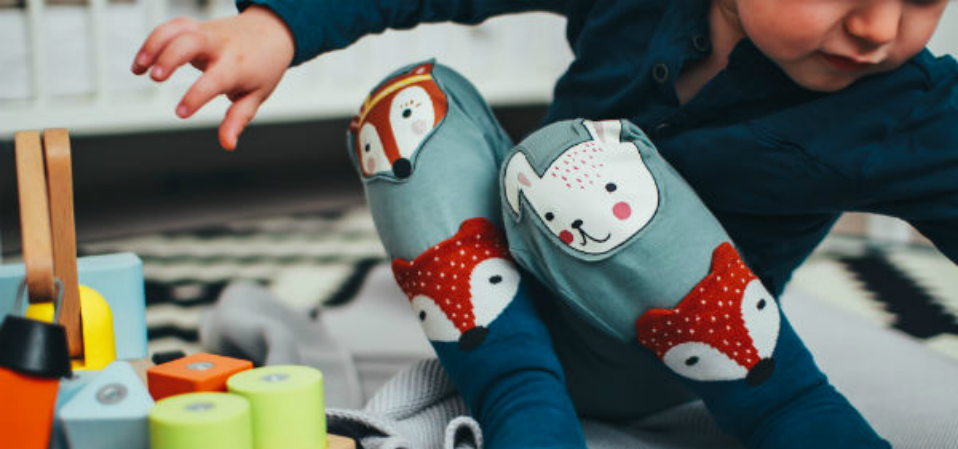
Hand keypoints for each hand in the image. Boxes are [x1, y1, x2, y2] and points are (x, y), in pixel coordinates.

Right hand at [131, 6, 294, 149]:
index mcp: (237, 66)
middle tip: (155, 78)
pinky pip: (172, 27)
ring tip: (138, 70)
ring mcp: (206, 33)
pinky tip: (141, 63)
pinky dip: (153, 40)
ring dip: (154, 46)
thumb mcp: (255, 96)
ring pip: (177, 31)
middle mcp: (220, 47)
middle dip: (171, 57)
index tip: (181, 113)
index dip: (197, 96)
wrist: (270, 33)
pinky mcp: (196, 27)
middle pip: (192, 43)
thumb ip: (238, 119)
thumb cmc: (262, 69)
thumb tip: (228, 144)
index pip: (214, 80)